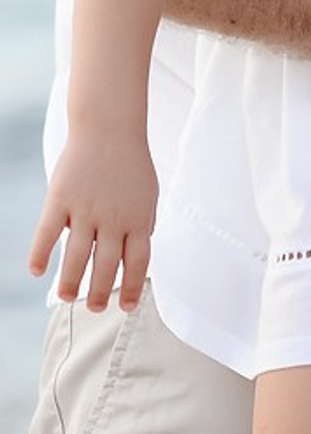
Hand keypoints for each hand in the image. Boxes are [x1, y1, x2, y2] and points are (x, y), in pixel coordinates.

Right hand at [30, 132, 156, 311]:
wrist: (110, 126)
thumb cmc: (130, 162)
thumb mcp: (148, 194)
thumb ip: (143, 225)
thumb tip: (136, 257)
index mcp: (138, 218)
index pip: (138, 263)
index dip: (133, 288)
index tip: (127, 307)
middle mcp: (113, 218)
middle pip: (106, 267)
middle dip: (99, 293)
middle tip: (94, 307)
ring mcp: (86, 209)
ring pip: (77, 257)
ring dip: (71, 282)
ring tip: (68, 297)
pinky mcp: (60, 198)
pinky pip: (47, 233)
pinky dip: (41, 254)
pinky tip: (38, 272)